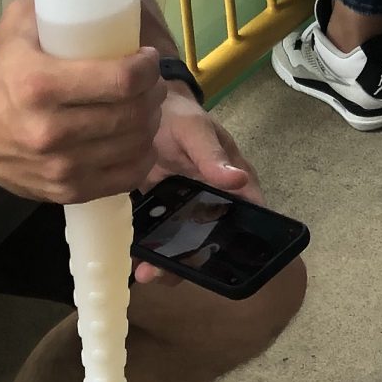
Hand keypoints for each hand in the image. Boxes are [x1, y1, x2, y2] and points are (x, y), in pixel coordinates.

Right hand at [0, 0, 162, 201]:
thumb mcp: (19, 26)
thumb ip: (56, 7)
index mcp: (41, 85)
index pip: (121, 80)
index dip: (147, 68)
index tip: (147, 58)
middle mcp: (51, 131)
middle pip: (133, 114)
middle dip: (153, 93)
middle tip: (152, 82)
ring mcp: (60, 167)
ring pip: (134, 145)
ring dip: (150, 123)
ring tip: (146, 107)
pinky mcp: (65, 192)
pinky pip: (126, 177)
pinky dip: (141, 156)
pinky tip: (138, 140)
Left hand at [133, 88, 261, 284]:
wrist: (143, 108)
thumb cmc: (179, 114)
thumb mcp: (195, 130)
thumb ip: (212, 156)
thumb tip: (238, 180)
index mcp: (236, 183)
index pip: (248, 219)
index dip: (238, 244)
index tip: (217, 264)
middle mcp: (216, 203)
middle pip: (213, 242)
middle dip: (189, 264)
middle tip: (159, 272)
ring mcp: (188, 211)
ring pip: (185, 246)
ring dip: (167, 264)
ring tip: (143, 272)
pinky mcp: (164, 213)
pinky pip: (161, 237)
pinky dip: (149, 250)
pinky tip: (133, 258)